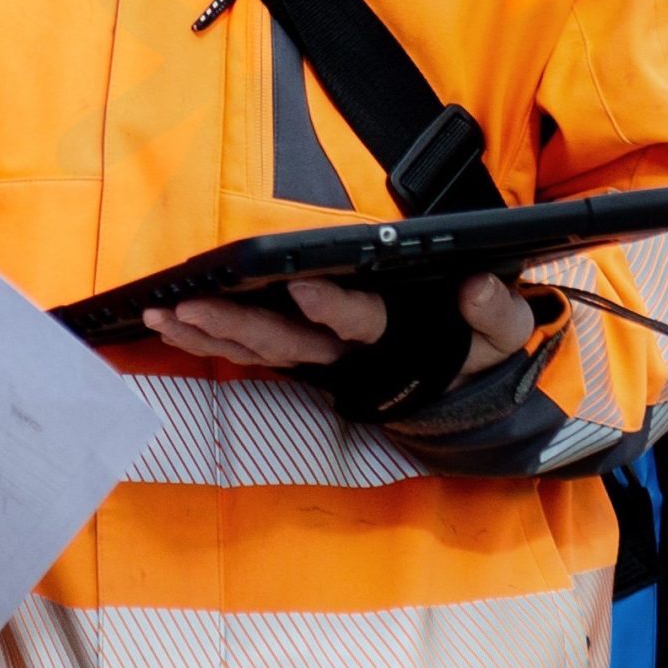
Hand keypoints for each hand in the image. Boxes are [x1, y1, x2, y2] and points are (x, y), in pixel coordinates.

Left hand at [145, 273, 534, 387]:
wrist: (463, 384)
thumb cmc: (479, 348)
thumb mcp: (505, 333)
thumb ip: (495, 313)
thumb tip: (474, 288)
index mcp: (398, 338)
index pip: (362, 322)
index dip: (331, 308)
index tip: (300, 283)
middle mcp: (349, 354)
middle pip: (288, 341)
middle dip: (235, 324)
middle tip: (188, 306)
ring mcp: (322, 359)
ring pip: (259, 350)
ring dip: (208, 334)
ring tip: (162, 315)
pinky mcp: (305, 356)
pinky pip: (250, 355)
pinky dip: (209, 342)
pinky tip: (171, 327)